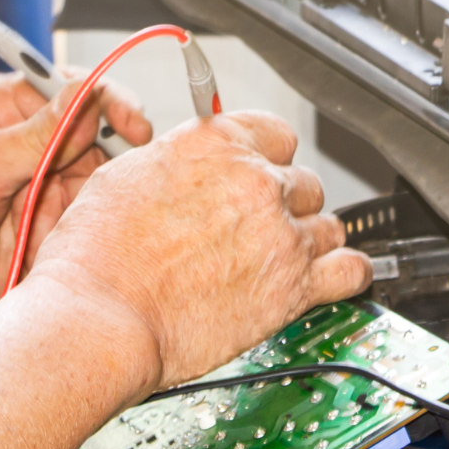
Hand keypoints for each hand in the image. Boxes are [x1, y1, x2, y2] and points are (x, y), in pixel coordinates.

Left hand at [0, 72, 152, 332]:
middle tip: (125, 173)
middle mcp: (19, 149)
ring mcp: (30, 193)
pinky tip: (92, 236)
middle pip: (91, 137)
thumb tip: (88, 96)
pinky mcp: (37, 236)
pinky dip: (93, 232)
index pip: (66, 90)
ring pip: (92, 185)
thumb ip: (37, 135)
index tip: (132, 122)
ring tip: (105, 209)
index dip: (105, 101)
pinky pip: (82, 228)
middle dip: (111, 152)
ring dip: (102, 196)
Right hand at [26, 111, 371, 387]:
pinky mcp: (294, 287)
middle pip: (301, 182)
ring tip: (284, 258)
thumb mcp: (125, 176)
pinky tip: (335, 277)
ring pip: (327, 225)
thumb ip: (179, 164)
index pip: (275, 133)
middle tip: (255, 229)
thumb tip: (193, 168)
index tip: (260, 173)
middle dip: (282, 204)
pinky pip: (351, 270)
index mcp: (217, 143)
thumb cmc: (97, 257)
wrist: (99, 316)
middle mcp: (257, 182)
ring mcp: (281, 235)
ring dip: (309, 240)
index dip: (267, 157)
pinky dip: (347, 274)